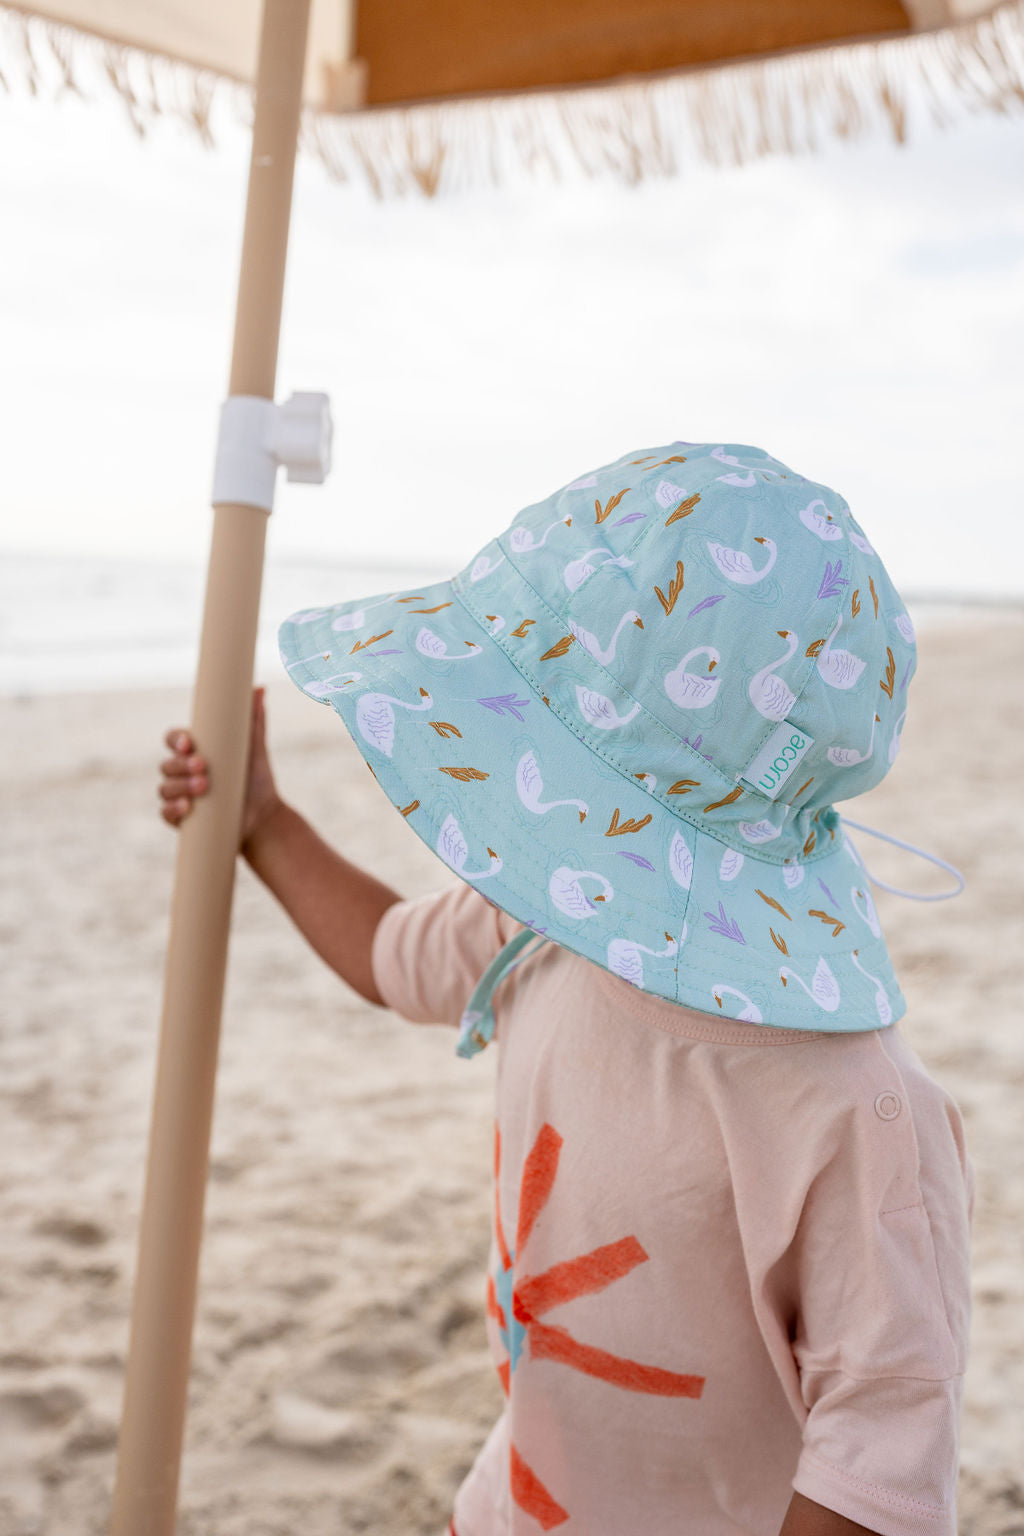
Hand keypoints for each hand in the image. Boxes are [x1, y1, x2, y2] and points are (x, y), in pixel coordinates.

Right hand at [158, 686, 281, 846]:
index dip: (176, 740)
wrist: (263, 816)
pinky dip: (173, 809)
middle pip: (167, 764)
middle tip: (203, 766)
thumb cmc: (256, 778)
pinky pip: (165, 813)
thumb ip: (253, 720)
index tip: (189, 743)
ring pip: (164, 788)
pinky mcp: (181, 818)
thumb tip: (258, 688)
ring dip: (180, 786)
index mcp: (195, 751)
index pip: (174, 740)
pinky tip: (187, 807)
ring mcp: (179, 795)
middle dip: (182, 765)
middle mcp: (182, 772)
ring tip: (204, 787)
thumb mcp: (255, 749)